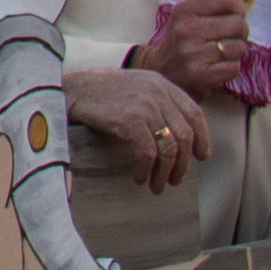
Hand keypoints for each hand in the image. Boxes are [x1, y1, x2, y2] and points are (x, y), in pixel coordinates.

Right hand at [68, 63, 209, 190]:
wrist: (69, 89)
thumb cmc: (97, 94)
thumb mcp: (135, 89)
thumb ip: (156, 103)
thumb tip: (173, 136)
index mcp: (162, 84)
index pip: (195, 113)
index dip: (202, 138)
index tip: (200, 156)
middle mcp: (158, 92)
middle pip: (185, 134)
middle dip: (183, 163)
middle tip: (174, 180)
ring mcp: (145, 105)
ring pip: (169, 147)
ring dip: (165, 172)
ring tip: (157, 185)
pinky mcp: (130, 119)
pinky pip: (148, 152)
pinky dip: (146, 169)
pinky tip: (140, 177)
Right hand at [131, 0, 251, 98]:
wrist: (162, 75)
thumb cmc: (183, 39)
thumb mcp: (189, 12)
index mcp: (185, 9)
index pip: (227, 0)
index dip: (236, 8)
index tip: (231, 15)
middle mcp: (187, 29)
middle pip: (239, 25)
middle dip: (238, 34)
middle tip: (225, 38)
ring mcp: (192, 54)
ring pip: (238, 48)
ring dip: (234, 53)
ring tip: (218, 54)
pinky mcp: (200, 76)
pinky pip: (234, 68)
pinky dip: (229, 69)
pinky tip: (216, 68)